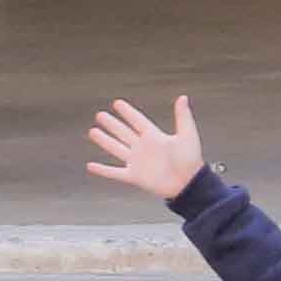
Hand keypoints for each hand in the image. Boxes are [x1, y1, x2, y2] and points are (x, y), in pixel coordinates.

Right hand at [83, 98, 204, 201]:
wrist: (189, 183)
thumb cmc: (191, 160)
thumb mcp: (187, 135)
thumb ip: (183, 116)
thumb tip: (183, 97)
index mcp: (154, 137)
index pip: (137, 121)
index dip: (128, 112)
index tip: (117, 103)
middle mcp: (143, 147)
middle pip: (123, 132)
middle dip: (112, 124)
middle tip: (100, 115)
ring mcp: (137, 162)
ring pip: (116, 148)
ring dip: (104, 141)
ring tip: (93, 131)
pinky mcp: (133, 176)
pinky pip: (114, 172)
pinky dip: (102, 170)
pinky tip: (90, 166)